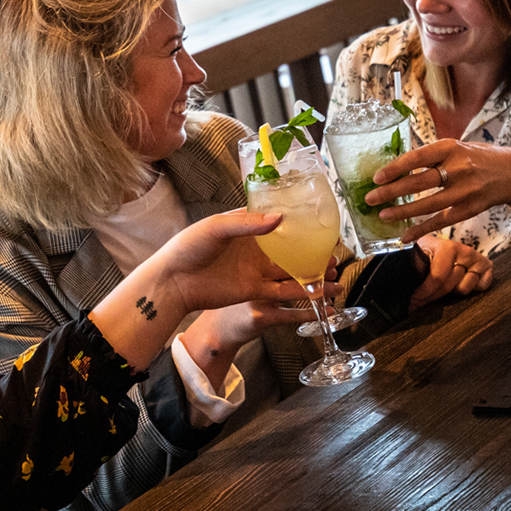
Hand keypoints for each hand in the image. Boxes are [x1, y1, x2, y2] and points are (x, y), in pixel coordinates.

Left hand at [154, 210, 338, 315]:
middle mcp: (256, 248)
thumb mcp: (216, 227)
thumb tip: (280, 218)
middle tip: (335, 249)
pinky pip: (282, 292)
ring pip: (291, 271)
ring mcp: (256, 270)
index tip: (320, 220)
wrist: (173, 282)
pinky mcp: (254, 291)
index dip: (299, 221)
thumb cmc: (188, 247)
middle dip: (312, 249)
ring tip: (336, 273)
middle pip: (291, 248)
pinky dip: (300, 292)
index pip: (278, 221)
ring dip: (312, 273)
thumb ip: (248, 223)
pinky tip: (318, 291)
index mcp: (246, 227)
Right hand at [180, 258, 338, 388]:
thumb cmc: (233, 302)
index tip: (323, 243)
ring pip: (294, 290)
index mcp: (248, 260)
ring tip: (336, 285)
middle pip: (290, 267)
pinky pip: (290, 315)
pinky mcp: (261, 317)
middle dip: (315, 265)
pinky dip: (309, 313)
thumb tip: (289, 248)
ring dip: (317, 288)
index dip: (304, 247)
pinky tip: (326, 310)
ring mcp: (257, 297)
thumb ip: (261, 262)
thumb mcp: (242, 276)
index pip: (281, 249)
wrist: (216, 330)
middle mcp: (252, 276)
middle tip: (333, 263)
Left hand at [363, 140, 510, 240]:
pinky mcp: (469, 209)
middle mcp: (459, 168)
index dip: (395, 168)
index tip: (376, 177)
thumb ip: (430, 156)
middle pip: (420, 182)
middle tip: (370, 198)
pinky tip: (405, 235)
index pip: (417, 158)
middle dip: (392, 192)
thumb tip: (395, 166)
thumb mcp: (456, 147)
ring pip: (428, 204)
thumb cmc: (476, 158)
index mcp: (451, 148)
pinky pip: (441, 221)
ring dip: (403, 212)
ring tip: (383, 215)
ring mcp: (465, 190)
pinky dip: (421, 229)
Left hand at [409, 234, 492, 306]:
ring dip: (453, 290)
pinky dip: (473, 288)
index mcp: (445, 246)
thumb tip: (409, 298)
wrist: (437, 249)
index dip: (424, 293)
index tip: (413, 302)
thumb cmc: (425, 256)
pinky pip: (482, 286)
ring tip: (445, 285)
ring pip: (464, 288)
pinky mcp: (487, 265)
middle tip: (422, 299)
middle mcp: (463, 249)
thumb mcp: (416, 258)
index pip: (438, 277)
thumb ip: (415, 270)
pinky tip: (461, 282)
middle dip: (433, 295)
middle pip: (449, 286)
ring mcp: (476, 257)